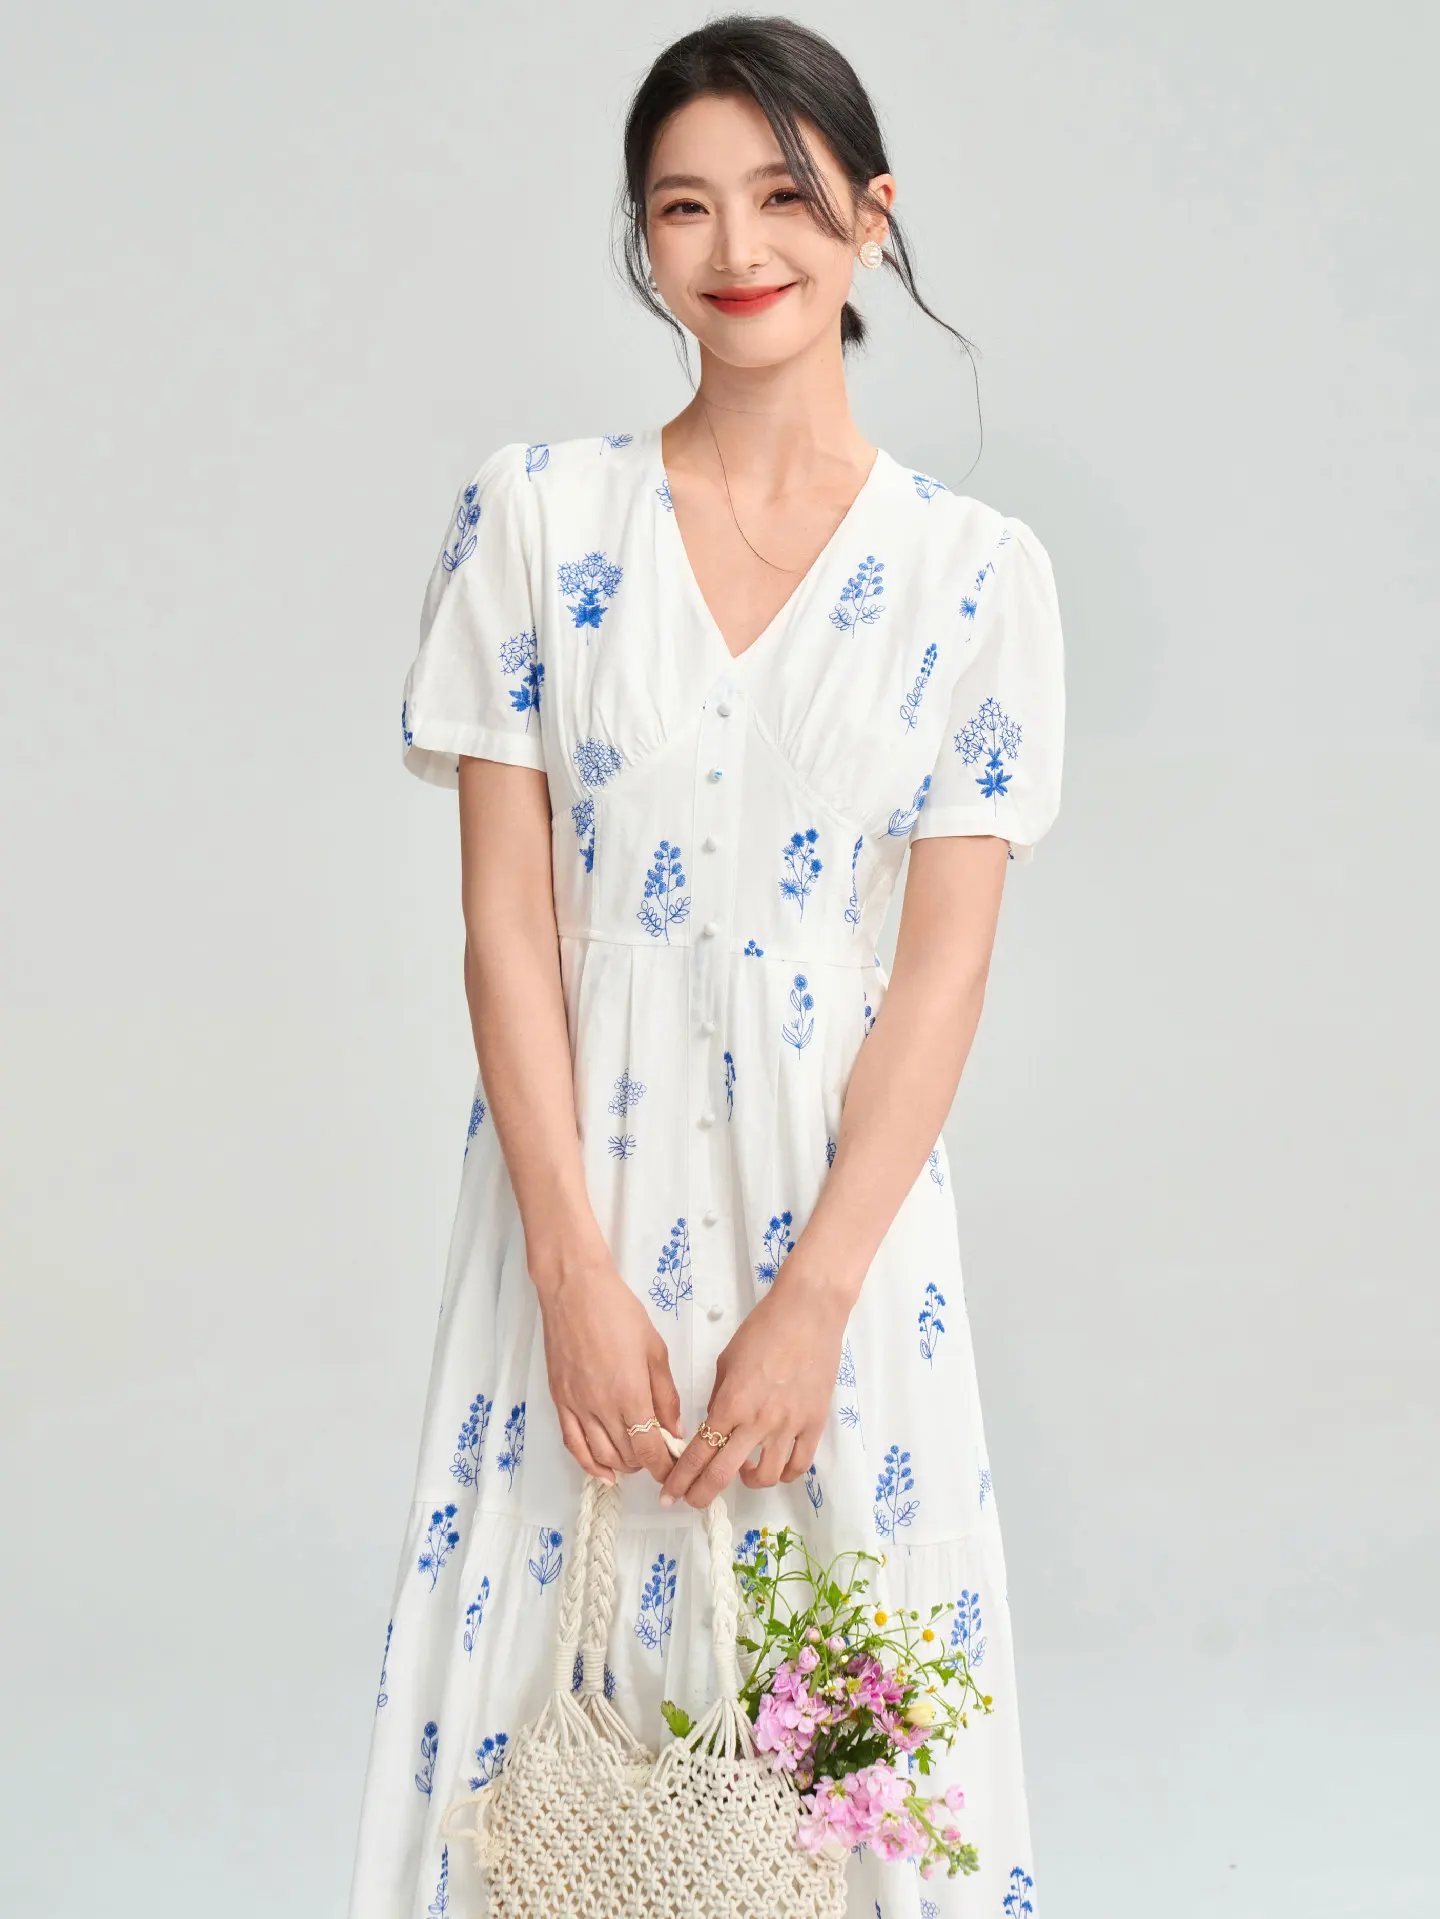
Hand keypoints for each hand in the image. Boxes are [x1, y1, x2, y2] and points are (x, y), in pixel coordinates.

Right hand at [534, 1253, 681, 1484]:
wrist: (573, 1291)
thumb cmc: (618, 1311)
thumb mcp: (655, 1349)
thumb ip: (666, 1394)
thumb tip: (674, 1428)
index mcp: (630, 1395)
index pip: (649, 1450)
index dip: (665, 1467)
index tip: (676, 1471)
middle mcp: (601, 1408)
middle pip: (627, 1456)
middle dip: (648, 1463)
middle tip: (661, 1454)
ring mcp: (577, 1407)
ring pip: (600, 1456)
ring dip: (622, 1465)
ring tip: (637, 1460)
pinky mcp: (560, 1401)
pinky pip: (573, 1444)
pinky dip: (589, 1464)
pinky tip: (603, 1471)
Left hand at [659, 1265, 849, 1508]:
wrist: (808, 1312)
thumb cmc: (763, 1329)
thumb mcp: (727, 1361)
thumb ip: (719, 1398)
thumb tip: (715, 1425)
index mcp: (730, 1403)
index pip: (697, 1453)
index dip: (680, 1479)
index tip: (669, 1494)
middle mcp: (756, 1421)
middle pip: (722, 1474)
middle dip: (701, 1495)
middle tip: (692, 1502)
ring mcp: (788, 1426)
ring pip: (765, 1477)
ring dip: (747, 1483)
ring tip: (743, 1473)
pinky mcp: (814, 1424)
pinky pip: (798, 1465)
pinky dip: (784, 1474)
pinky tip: (774, 1467)